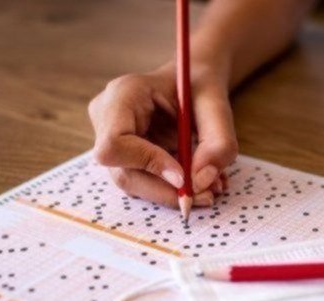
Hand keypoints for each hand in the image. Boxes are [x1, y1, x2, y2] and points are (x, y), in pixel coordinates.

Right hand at [88, 66, 237, 208]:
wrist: (192, 82)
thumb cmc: (200, 86)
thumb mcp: (217, 105)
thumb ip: (217, 141)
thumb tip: (202, 181)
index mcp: (122, 95)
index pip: (115, 144)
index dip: (148, 164)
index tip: (184, 176)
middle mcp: (106, 119)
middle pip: (123, 173)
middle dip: (167, 191)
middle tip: (207, 195)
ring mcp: (109, 139)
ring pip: (135, 184)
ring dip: (174, 193)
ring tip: (211, 186)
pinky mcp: (123, 157)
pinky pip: (144, 183)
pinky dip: (173, 189)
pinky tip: (199, 179)